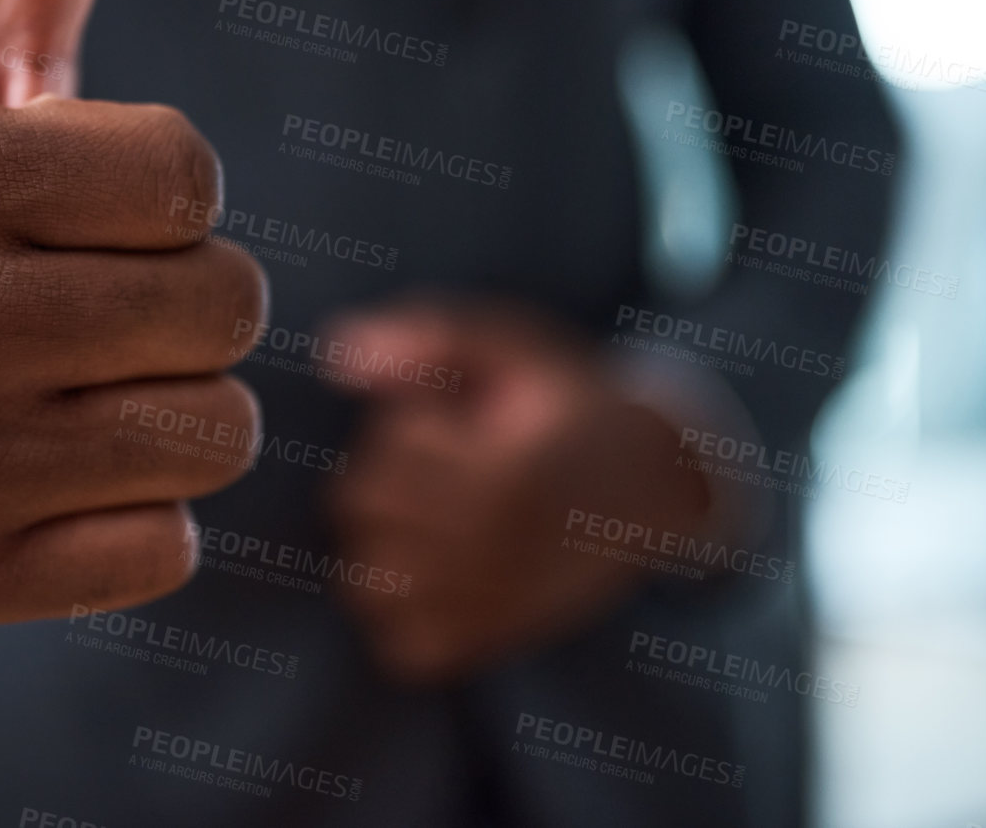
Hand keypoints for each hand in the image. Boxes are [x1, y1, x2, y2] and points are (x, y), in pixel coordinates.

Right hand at [0, 0, 267, 622]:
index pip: (194, 180)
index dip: (164, 188)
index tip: (85, 202)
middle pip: (225, 309)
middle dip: (187, 292)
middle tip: (94, 292)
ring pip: (216, 432)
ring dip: (176, 396)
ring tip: (83, 375)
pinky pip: (169, 546)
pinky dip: (137, 506)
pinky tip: (55, 463)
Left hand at [319, 301, 714, 683]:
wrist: (650, 484)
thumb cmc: (568, 405)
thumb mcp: (513, 351)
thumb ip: (430, 338)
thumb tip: (335, 356)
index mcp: (500, 471)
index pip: (387, 446)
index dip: (407, 422)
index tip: (455, 421)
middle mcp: (491, 546)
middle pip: (359, 509)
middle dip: (384, 477)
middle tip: (439, 466)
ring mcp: (489, 602)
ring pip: (366, 582)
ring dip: (379, 546)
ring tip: (428, 517)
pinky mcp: (490, 640)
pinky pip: (400, 646)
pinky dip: (401, 614)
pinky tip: (433, 572)